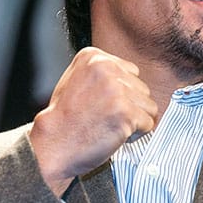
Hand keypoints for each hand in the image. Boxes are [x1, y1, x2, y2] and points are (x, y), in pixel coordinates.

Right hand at [28, 47, 157, 195]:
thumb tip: (133, 77)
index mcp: (94, 57)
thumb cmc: (66, 118)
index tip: (102, 104)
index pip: (131, 72)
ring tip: (111, 126)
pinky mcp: (126, 112)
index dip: (122, 92)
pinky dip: (137, 134)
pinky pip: (149, 123)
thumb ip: (104, 73)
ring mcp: (117, 90)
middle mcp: (106, 68)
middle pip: (142, 88)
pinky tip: (115, 134)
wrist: (53, 145)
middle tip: (106, 118)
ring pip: (149, 106)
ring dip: (136, 120)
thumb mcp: (77, 80)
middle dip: (130, 106)